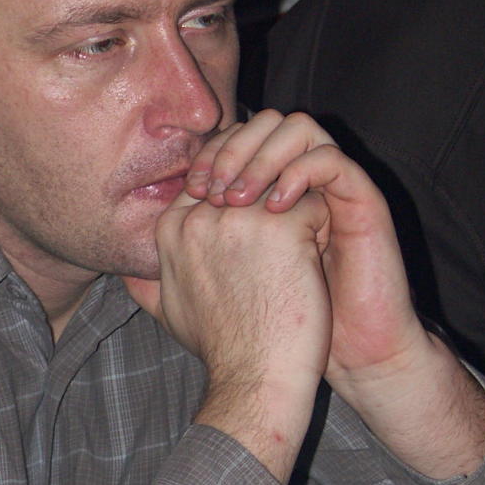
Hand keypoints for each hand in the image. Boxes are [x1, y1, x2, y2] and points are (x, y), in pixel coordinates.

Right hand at [123, 181, 330, 481]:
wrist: (254, 380)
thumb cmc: (221, 350)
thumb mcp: (168, 313)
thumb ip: (149, 284)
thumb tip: (128, 275)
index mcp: (172, 228)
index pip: (212, 178)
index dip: (242, 200)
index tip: (256, 241)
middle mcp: (199, 216)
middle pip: (249, 174)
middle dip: (270, 201)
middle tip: (280, 252)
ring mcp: (240, 218)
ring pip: (283, 183)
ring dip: (296, 215)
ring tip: (297, 259)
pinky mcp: (282, 227)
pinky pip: (314, 201)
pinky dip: (321, 230)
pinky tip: (312, 268)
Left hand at [184, 111, 428, 380]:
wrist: (320, 359)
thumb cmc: (267, 334)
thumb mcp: (203, 306)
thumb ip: (169, 281)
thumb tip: (124, 273)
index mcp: (264, 194)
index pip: (234, 142)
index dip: (208, 156)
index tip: (190, 189)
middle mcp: (296, 182)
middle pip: (263, 124)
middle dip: (232, 148)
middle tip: (213, 189)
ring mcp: (328, 188)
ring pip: (298, 127)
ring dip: (264, 155)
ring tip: (243, 198)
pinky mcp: (359, 202)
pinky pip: (332, 159)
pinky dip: (301, 172)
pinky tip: (278, 208)